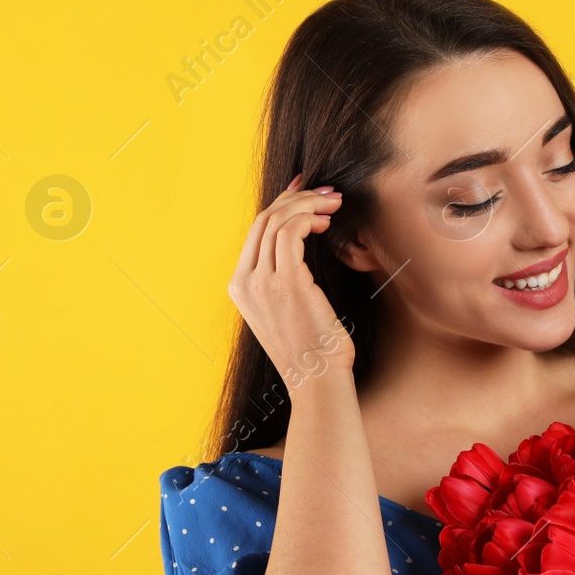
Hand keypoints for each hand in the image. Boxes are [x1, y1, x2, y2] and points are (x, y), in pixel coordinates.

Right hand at [229, 174, 354, 387]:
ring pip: (278, 220)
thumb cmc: (311, 350)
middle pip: (264, 219)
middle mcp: (245, 282)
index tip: (304, 192)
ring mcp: (262, 282)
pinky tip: (328, 223)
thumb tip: (296, 246)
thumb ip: (281, 281)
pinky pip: (292, 232)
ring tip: (334, 205)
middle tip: (326, 193)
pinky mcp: (287, 282)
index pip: (254, 232)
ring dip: (309, 205)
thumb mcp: (284, 311)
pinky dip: (310, 219)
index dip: (280, 205)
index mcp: (240, 287)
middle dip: (296, 198)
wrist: (317, 381)